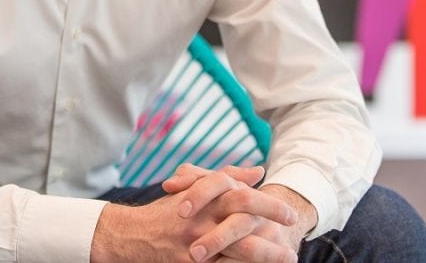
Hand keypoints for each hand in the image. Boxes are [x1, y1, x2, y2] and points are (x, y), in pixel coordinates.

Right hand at [91, 164, 299, 261]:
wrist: (132, 235)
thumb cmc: (168, 210)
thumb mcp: (194, 188)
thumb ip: (226, 177)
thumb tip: (257, 171)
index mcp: (205, 198)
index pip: (242, 195)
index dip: (268, 204)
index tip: (289, 214)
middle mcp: (201, 217)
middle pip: (243, 219)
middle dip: (272, 226)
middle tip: (293, 233)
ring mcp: (196, 242)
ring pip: (238, 249)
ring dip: (266, 254)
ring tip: (288, 257)